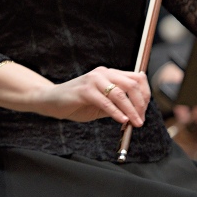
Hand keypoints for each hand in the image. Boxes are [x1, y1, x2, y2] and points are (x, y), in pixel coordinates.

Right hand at [31, 66, 149, 126]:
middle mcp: (103, 73)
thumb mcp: (102, 103)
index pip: (137, 78)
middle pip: (132, 84)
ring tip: (135, 123)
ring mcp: (93, 80)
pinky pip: (106, 102)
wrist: (51, 101)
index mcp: (109, 74)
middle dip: (141, 104)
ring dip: (131, 110)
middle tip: (140, 120)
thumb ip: (117, 104)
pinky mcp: (84, 90)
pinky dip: (117, 112)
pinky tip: (122, 121)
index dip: (145, 95)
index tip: (144, 111)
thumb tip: (137, 113)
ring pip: (121, 93)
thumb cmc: (77, 103)